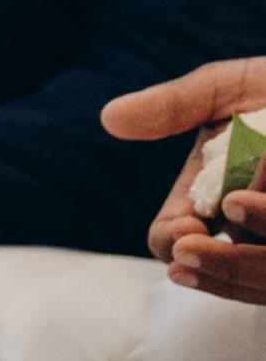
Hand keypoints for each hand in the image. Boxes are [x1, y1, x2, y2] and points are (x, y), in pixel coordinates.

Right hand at [105, 60, 265, 298]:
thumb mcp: (225, 89)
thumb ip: (173, 106)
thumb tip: (110, 119)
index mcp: (213, 199)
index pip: (176, 246)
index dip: (175, 245)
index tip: (187, 229)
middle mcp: (254, 226)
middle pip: (231, 272)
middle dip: (224, 262)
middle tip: (223, 219)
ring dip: (261, 225)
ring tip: (254, 171)